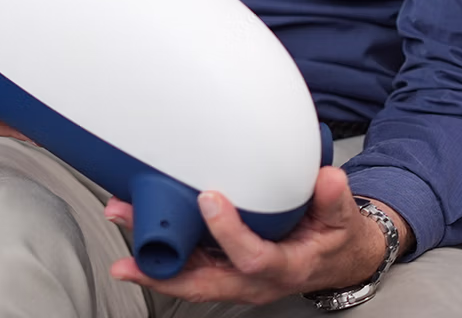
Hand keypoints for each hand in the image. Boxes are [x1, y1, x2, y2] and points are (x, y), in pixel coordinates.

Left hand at [104, 168, 406, 304]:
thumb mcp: (342, 218)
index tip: (210, 198)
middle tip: (129, 249)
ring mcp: (235, 278)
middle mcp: (254, 281)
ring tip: (120, 218)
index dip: (230, 232)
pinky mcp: (222, 268)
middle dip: (163, 268)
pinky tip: (135, 228)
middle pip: (204, 281)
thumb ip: (333, 200)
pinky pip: (188, 266)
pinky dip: (159, 252)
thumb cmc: (334, 237)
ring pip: (188, 275)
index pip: (253, 257)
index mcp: (286, 268)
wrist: (337, 258)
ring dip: (150, 256)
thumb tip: (327, 179)